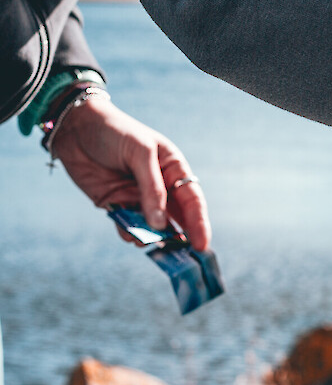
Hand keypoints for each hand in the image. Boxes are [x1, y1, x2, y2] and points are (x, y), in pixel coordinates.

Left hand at [49, 96, 211, 249]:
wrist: (75, 126)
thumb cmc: (115, 131)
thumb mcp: (140, 153)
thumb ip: (152, 189)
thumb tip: (160, 224)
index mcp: (173, 169)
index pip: (192, 200)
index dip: (199, 223)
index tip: (202, 245)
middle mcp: (159, 186)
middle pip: (176, 217)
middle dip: (180, 237)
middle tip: (183, 257)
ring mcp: (137, 196)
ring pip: (151, 225)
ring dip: (152, 236)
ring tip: (148, 243)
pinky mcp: (115, 203)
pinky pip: (127, 224)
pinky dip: (129, 233)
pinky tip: (130, 236)